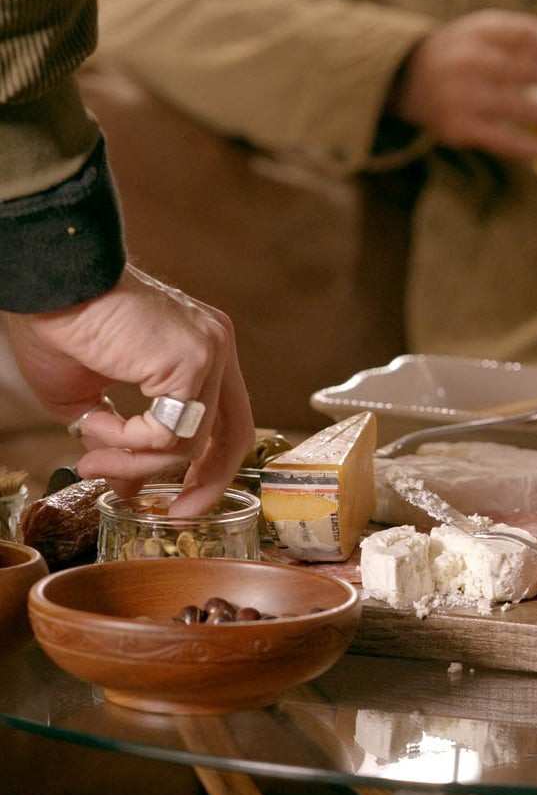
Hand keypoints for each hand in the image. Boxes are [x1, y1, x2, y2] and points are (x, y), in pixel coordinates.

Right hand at [6, 264, 254, 514]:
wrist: (44, 280)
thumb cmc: (58, 324)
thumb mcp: (88, 397)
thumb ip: (119, 437)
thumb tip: (127, 486)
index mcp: (200, 351)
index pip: (226, 421)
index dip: (208, 467)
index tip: (180, 499)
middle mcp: (216, 349)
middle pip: (233, 436)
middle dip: (205, 484)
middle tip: (174, 514)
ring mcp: (211, 352)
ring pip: (188, 443)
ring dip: (134, 463)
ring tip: (91, 461)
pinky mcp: (195, 359)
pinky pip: (169, 433)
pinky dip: (129, 443)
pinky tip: (96, 428)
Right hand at [391, 9, 536, 160]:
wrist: (408, 78)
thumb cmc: (465, 55)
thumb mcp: (487, 32)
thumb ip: (525, 40)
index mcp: (480, 30)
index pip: (528, 35)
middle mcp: (470, 60)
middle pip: (528, 71)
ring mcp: (463, 96)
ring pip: (522, 109)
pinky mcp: (460, 129)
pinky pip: (506, 141)